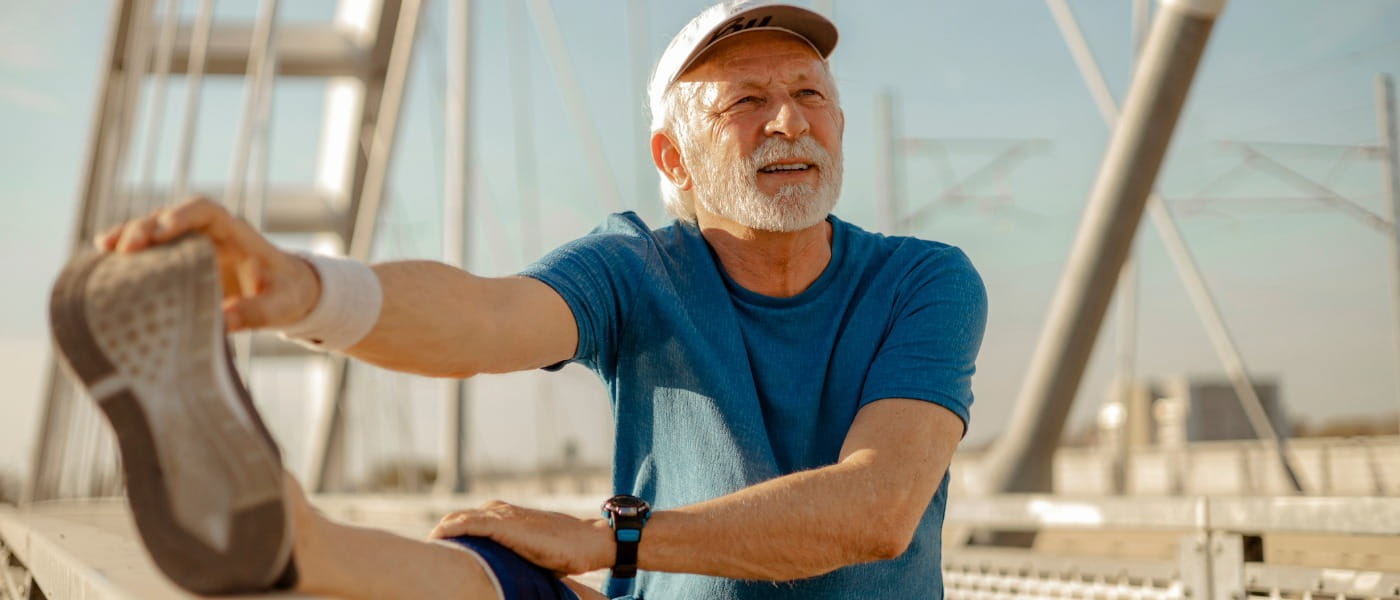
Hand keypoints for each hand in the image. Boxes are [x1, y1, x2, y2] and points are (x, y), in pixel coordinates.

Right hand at [95, 197, 320, 330]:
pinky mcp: (181, 262)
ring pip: (155, 230)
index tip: (162, 233)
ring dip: (130, 235)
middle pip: (171, 217)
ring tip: (104, 249)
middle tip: (125, 249)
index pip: (206, 211)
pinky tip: (103, 261)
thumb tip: (223, 322)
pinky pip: (152, 251)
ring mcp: (192, 246)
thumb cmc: (287, 293)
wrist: (288, 292)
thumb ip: (255, 312)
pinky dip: (130, 254)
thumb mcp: (279, 306)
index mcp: (237, 234)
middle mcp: (209, 234)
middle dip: (146, 227)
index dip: (182, 216)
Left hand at [430, 500, 614, 575]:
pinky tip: (437, 538)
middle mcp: (500, 511)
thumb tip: (498, 575)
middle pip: (457, 519)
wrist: (589, 542)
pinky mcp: (506, 524)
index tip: (435, 552)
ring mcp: (502, 516)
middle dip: (440, 534)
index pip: (466, 522)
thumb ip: (511, 556)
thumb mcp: (531, 552)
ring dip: (441, 532)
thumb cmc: (566, 551)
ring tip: (426, 548)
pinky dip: (452, 529)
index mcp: (504, 517)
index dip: (449, 535)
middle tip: (425, 554)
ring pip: (459, 519)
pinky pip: (470, 523)